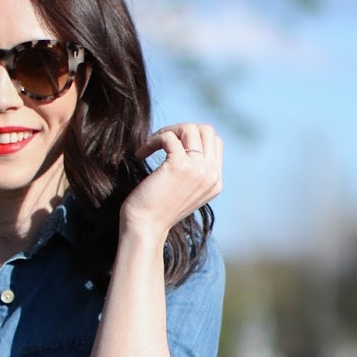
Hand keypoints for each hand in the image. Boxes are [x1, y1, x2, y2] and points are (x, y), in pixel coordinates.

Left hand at [120, 122, 222, 242]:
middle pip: (207, 131)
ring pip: (190, 128)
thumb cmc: (156, 211)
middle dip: (181, 129)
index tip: (170, 147)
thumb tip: (183, 140)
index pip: (215, 142)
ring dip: (166, 131)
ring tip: (149, 145)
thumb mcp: (183, 189)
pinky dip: (152, 140)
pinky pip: (168, 137)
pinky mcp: (179, 165)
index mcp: (215, 182)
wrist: (145, 229)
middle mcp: (211, 175)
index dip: (192, 138)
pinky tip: (141, 154)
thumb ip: (192, 170)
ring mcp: (198, 169)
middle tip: (160, 140)